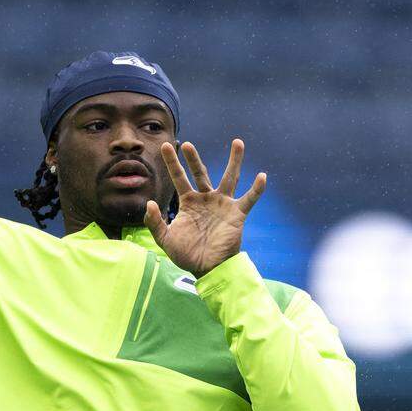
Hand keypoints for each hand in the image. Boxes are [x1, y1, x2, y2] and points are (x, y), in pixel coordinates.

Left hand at [144, 139, 266, 276]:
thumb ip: (155, 222)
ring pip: (230, 178)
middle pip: (201, 173)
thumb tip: (149, 203)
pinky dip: (257, 189)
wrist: (208, 269)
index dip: (172, 163)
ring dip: (234, 160)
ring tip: (237, 142)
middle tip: (187, 144)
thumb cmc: (187, 255)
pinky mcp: (237, 214)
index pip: (179, 178)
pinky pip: (249, 199)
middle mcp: (206, 199)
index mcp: (189, 202)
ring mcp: (222, 204)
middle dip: (194, 159)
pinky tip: (262, 176)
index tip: (165, 145)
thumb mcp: (166, 239)